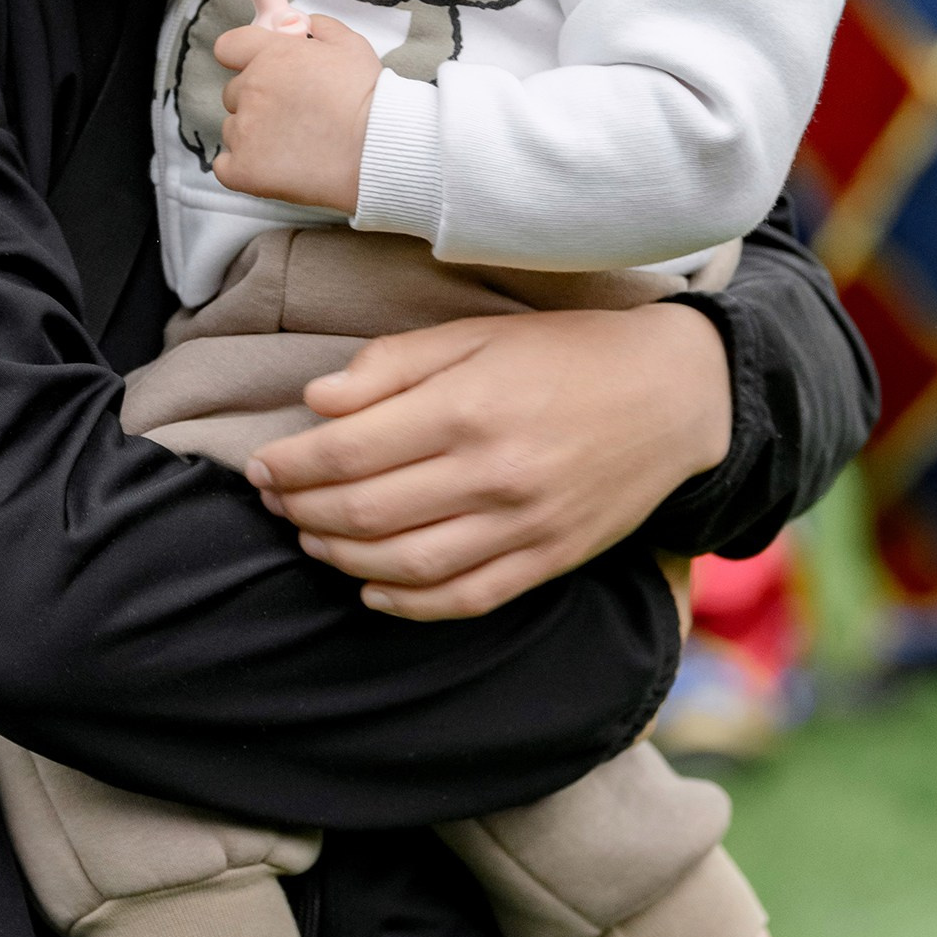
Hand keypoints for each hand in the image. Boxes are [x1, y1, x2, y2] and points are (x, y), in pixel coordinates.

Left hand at [213, 13, 379, 211]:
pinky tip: (274, 169)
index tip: (259, 71)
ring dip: (254, 136)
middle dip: (258, 101)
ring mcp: (245, 131)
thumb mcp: (351, 46)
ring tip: (295, 145)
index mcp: (271, 55)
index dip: (243, 59)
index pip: (228, 48)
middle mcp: (251, 89)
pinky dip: (245, 169)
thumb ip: (321, 27)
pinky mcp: (244, 169)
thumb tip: (303, 23)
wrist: (377, 150)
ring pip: (233, 130)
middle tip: (295, 116)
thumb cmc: (369, 99)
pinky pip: (226, 167)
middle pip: (235, 93)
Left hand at [250, 299, 732, 620]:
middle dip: (301, 510)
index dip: (290, 464)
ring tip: (310, 537)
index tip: (261, 463)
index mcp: (469, 406)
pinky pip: (464, 598)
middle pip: (366, 511)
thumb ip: (393, 365)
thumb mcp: (477, 332)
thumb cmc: (567, 352)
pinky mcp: (549, 560)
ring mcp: (523, 525)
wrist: (675, 394)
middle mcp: (493, 473)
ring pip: (405, 565)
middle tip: (272, 500)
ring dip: (341, 557)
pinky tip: (370, 588)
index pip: (347, 452)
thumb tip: (316, 402)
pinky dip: (407, 604)